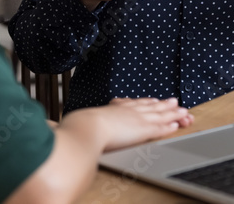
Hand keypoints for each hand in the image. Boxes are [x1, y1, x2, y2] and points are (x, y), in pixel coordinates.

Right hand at [7, 98, 191, 202]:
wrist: (80, 132)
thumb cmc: (73, 131)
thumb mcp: (70, 127)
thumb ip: (66, 128)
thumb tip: (49, 128)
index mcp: (109, 111)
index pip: (130, 105)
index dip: (143, 103)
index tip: (151, 101)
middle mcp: (124, 112)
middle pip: (148, 107)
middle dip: (163, 105)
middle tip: (176, 102)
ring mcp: (134, 120)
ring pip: (160, 114)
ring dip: (173, 113)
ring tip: (184, 111)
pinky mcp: (143, 130)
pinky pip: (161, 127)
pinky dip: (171, 124)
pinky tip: (180, 123)